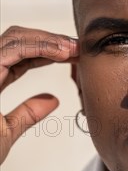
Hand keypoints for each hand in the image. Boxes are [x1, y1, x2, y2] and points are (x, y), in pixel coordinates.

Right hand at [0, 27, 78, 164]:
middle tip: (77, 47)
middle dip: (49, 40)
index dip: (46, 52)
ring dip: (48, 40)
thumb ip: (27, 114)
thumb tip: (52, 101)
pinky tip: (61, 52)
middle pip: (16, 40)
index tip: (71, 55)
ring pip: (15, 38)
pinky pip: (13, 49)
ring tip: (74, 48)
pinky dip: (40, 46)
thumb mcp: (6, 132)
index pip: (18, 56)